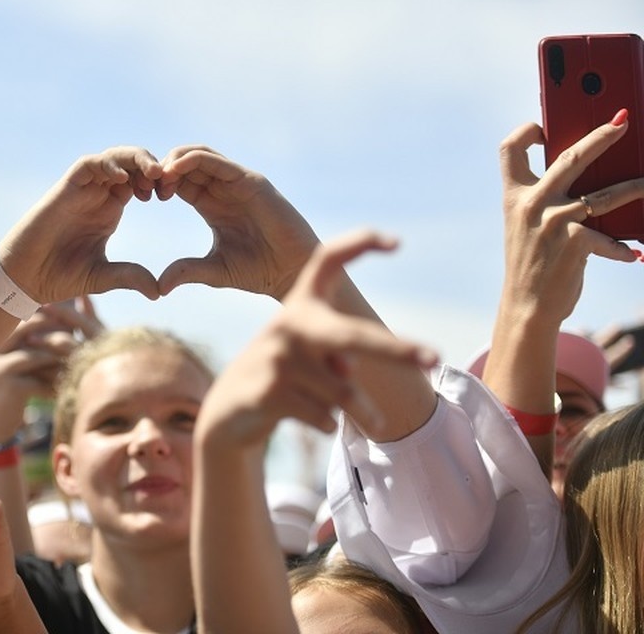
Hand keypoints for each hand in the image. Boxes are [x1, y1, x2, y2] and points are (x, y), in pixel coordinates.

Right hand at [0, 147, 163, 302]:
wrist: (24, 278)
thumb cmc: (59, 276)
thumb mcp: (103, 277)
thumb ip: (129, 277)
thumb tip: (158, 292)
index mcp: (110, 209)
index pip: (139, 182)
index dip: (159, 183)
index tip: (173, 196)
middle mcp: (97, 195)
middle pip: (130, 164)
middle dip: (152, 166)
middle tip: (170, 181)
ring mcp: (81, 190)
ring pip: (112, 158)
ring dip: (135, 160)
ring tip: (154, 174)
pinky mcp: (65, 189)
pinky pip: (88, 165)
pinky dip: (107, 165)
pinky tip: (123, 179)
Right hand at [0, 297, 102, 438]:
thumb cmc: (9, 390)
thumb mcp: (14, 363)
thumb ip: (31, 340)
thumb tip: (60, 311)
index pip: (18, 314)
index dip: (44, 313)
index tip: (68, 316)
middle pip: (25, 328)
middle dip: (55, 331)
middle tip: (76, 335)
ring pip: (35, 355)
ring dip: (58, 359)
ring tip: (76, 361)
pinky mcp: (6, 389)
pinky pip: (37, 381)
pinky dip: (54, 384)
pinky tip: (65, 387)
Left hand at [155, 146, 319, 299]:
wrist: (290, 272)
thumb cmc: (257, 271)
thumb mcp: (213, 271)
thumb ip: (186, 271)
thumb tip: (159, 287)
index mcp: (212, 205)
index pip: (180, 182)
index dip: (158, 184)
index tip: (140, 197)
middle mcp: (224, 189)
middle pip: (186, 163)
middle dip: (162, 169)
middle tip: (144, 185)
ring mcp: (238, 183)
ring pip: (200, 155)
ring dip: (174, 160)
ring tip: (156, 175)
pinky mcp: (250, 182)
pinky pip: (217, 162)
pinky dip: (193, 160)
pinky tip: (174, 170)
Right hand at [196, 231, 436, 450]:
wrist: (232, 407)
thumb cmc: (287, 371)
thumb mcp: (311, 352)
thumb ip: (338, 354)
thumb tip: (346, 372)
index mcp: (302, 303)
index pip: (327, 261)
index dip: (358, 244)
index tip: (394, 242)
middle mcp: (289, 323)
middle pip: (353, 337)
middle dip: (397, 350)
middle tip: (435, 357)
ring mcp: (277, 357)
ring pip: (343, 391)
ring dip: (365, 413)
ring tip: (378, 425)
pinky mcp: (268, 392)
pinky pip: (325, 417)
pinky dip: (331, 425)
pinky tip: (316, 421)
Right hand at [499, 117, 641, 326]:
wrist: (526, 306)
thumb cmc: (531, 265)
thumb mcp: (527, 228)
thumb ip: (544, 201)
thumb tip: (586, 180)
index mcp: (514, 197)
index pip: (509, 150)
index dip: (525, 132)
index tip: (543, 128)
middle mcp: (532, 204)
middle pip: (571, 157)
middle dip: (601, 136)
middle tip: (623, 123)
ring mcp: (554, 221)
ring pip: (605, 194)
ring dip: (635, 187)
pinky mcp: (575, 242)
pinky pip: (610, 238)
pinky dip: (624, 248)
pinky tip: (633, 253)